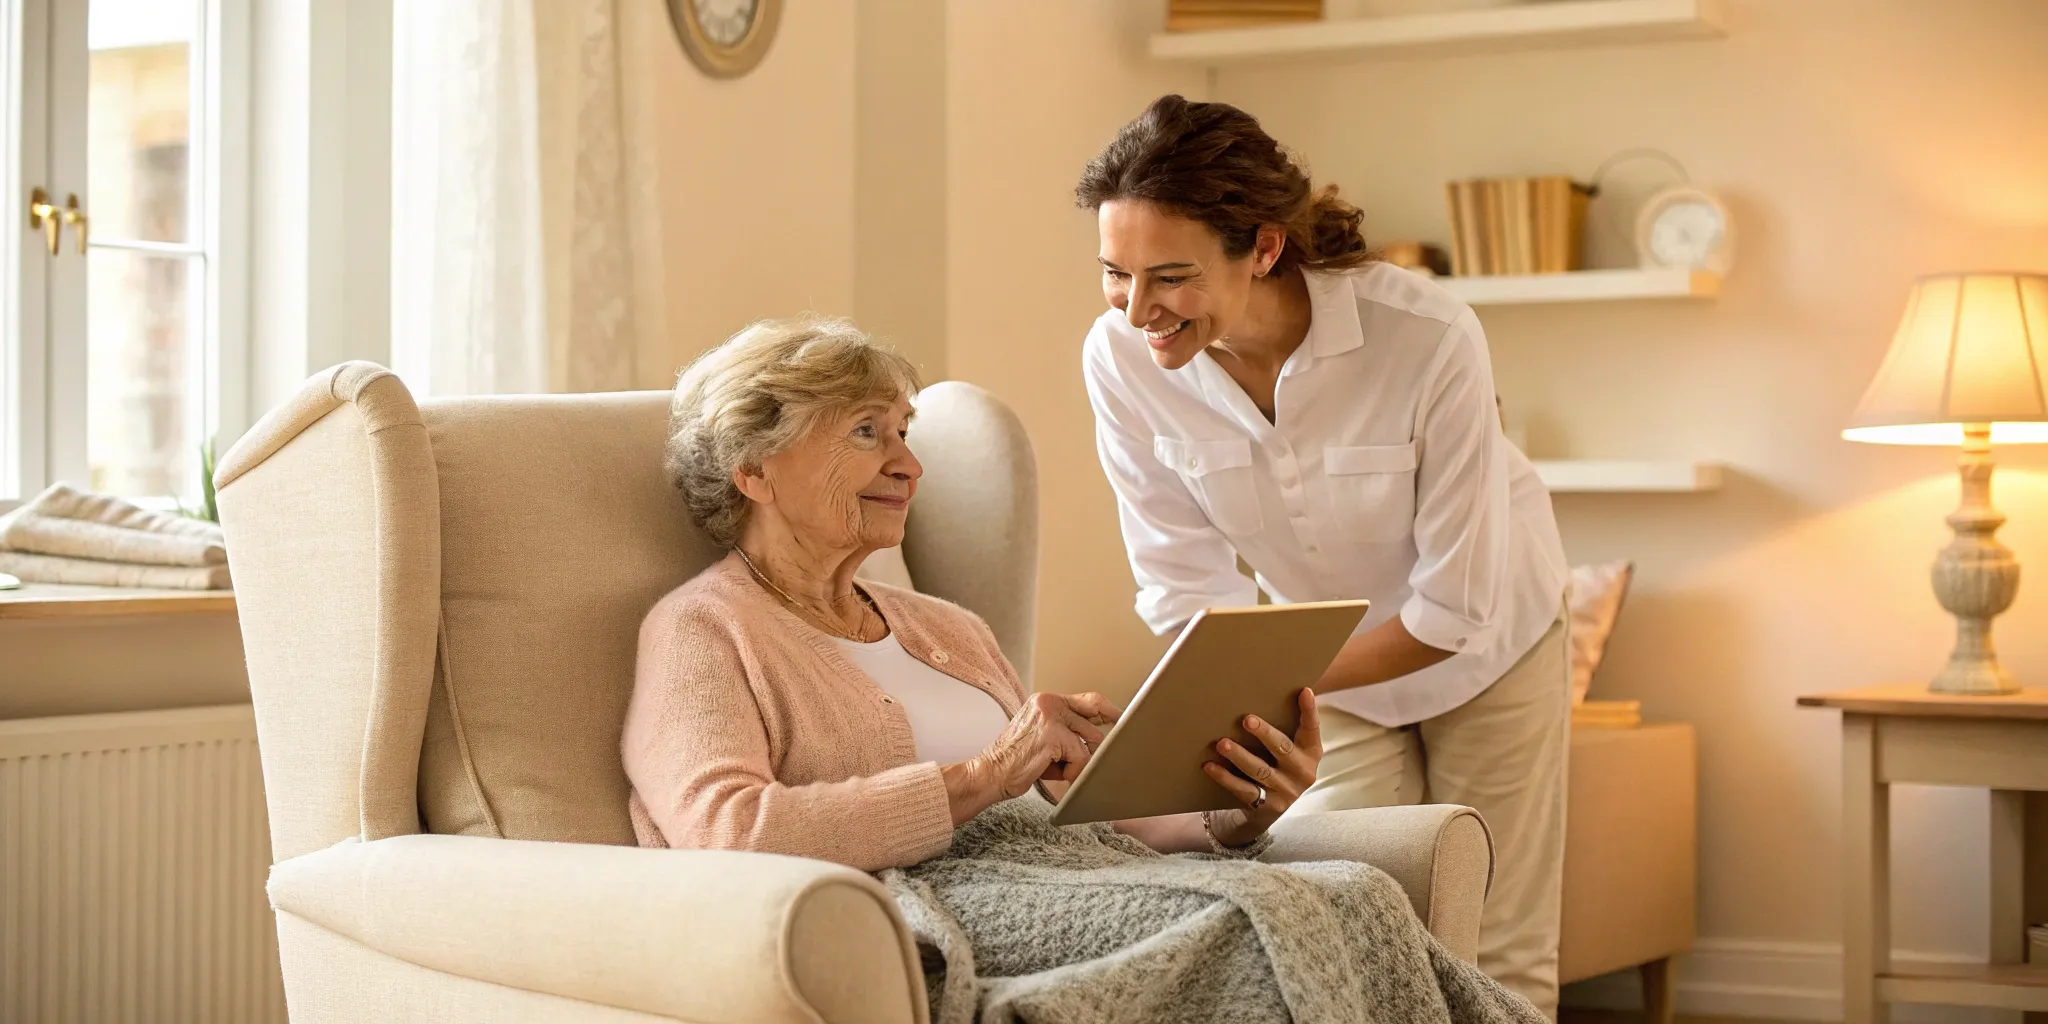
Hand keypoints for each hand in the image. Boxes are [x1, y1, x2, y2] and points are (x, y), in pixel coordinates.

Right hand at [944, 691, 1120, 822]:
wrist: (989, 774)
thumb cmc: (1016, 761)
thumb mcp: (1043, 736)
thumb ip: (1067, 729)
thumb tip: (1100, 734)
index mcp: (1046, 700)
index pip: (1089, 700)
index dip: (1109, 711)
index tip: (1123, 720)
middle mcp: (1048, 702)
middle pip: (1094, 721)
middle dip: (1096, 746)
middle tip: (1093, 761)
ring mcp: (1050, 717)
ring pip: (1090, 741)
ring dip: (1078, 763)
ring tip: (1056, 770)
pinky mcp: (1053, 735)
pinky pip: (1082, 756)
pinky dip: (1073, 772)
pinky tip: (1053, 775)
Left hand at [1202, 688, 1321, 846]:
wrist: (1273, 810)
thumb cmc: (1277, 765)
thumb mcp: (1288, 748)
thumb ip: (1283, 725)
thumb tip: (1259, 690)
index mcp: (1310, 752)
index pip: (1312, 728)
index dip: (1309, 710)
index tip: (1304, 691)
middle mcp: (1302, 772)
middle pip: (1282, 748)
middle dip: (1265, 734)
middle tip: (1247, 720)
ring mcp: (1286, 791)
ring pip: (1260, 770)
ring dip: (1240, 756)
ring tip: (1222, 743)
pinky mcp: (1267, 806)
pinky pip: (1244, 790)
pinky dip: (1225, 777)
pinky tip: (1210, 766)